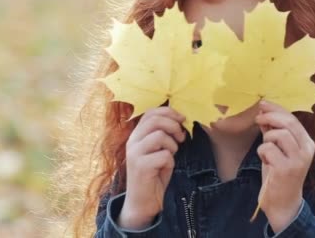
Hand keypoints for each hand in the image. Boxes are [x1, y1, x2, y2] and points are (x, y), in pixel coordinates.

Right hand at [118, 107, 186, 229]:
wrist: (143, 202)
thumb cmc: (154, 174)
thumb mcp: (158, 150)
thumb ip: (163, 134)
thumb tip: (179, 118)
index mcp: (136, 135)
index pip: (150, 113)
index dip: (169, 112)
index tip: (182, 118)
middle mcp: (132, 141)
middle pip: (155, 120)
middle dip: (174, 125)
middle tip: (181, 137)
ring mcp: (134, 154)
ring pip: (160, 136)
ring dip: (172, 145)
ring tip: (171, 154)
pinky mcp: (140, 166)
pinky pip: (164, 155)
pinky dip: (170, 161)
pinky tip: (165, 168)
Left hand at [255, 100, 314, 232]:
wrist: (283, 203)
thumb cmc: (280, 174)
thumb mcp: (279, 150)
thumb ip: (274, 132)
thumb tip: (263, 112)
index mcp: (307, 143)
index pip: (293, 119)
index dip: (276, 109)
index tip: (263, 104)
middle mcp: (306, 150)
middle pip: (288, 123)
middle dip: (270, 117)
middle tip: (257, 118)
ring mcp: (297, 160)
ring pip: (278, 134)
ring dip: (266, 139)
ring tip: (266, 150)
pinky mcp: (285, 169)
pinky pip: (268, 149)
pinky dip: (262, 153)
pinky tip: (266, 161)